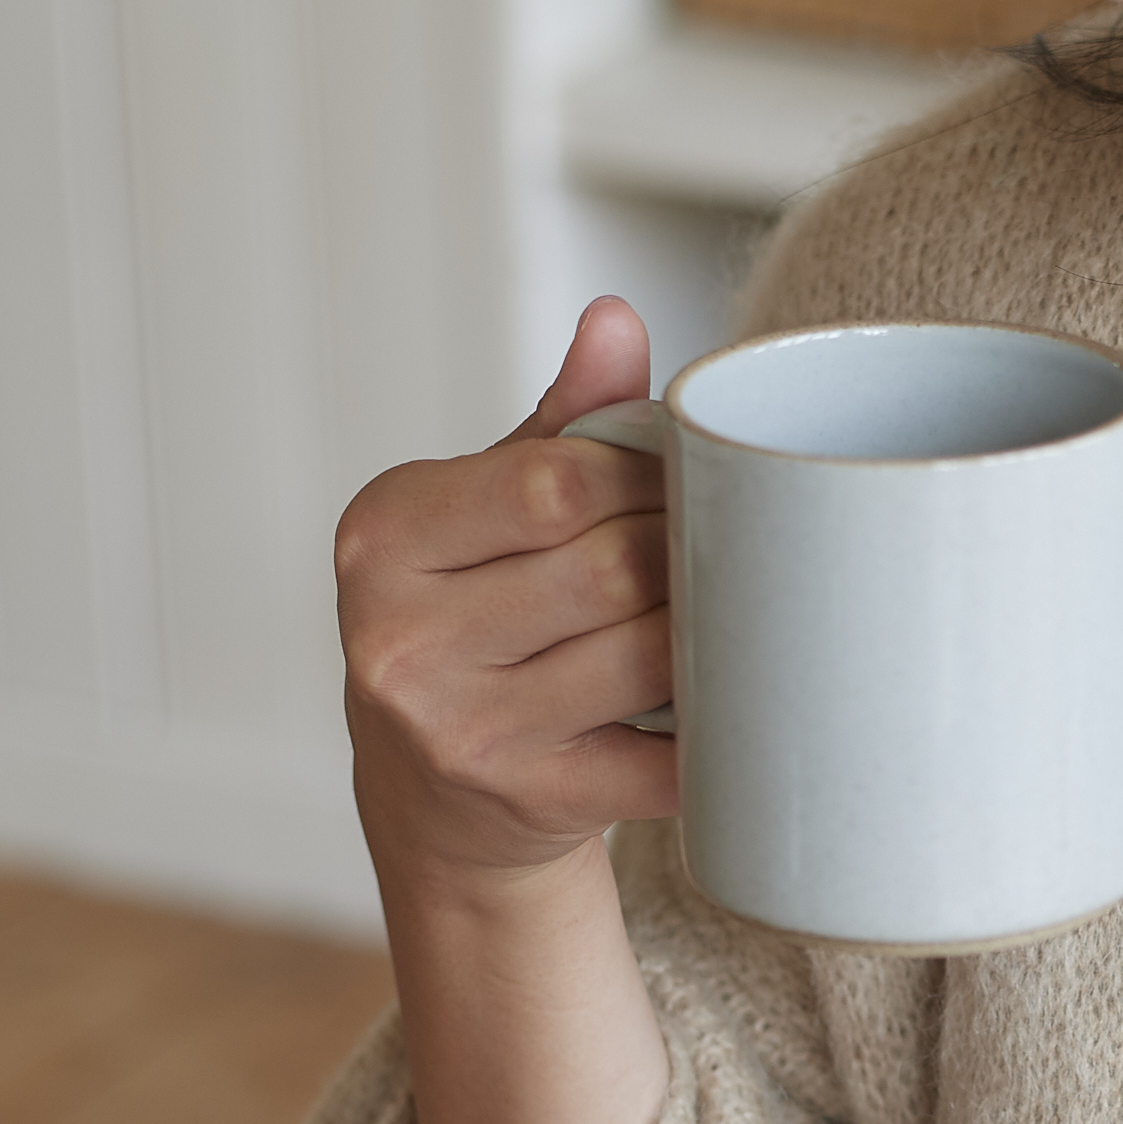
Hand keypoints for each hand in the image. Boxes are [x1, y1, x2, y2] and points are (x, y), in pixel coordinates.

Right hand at [338, 298, 676, 893]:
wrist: (436, 802)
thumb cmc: (474, 624)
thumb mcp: (483, 515)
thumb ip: (556, 425)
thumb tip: (616, 321)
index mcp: (385, 539)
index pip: (550, 486)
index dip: (644, 477)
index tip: (684, 478)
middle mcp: (402, 639)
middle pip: (608, 570)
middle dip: (685, 549)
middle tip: (727, 543)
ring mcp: (462, 732)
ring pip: (645, 656)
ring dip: (710, 629)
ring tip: (734, 607)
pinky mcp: (529, 802)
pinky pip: (663, 759)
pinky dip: (718, 728)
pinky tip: (737, 699)